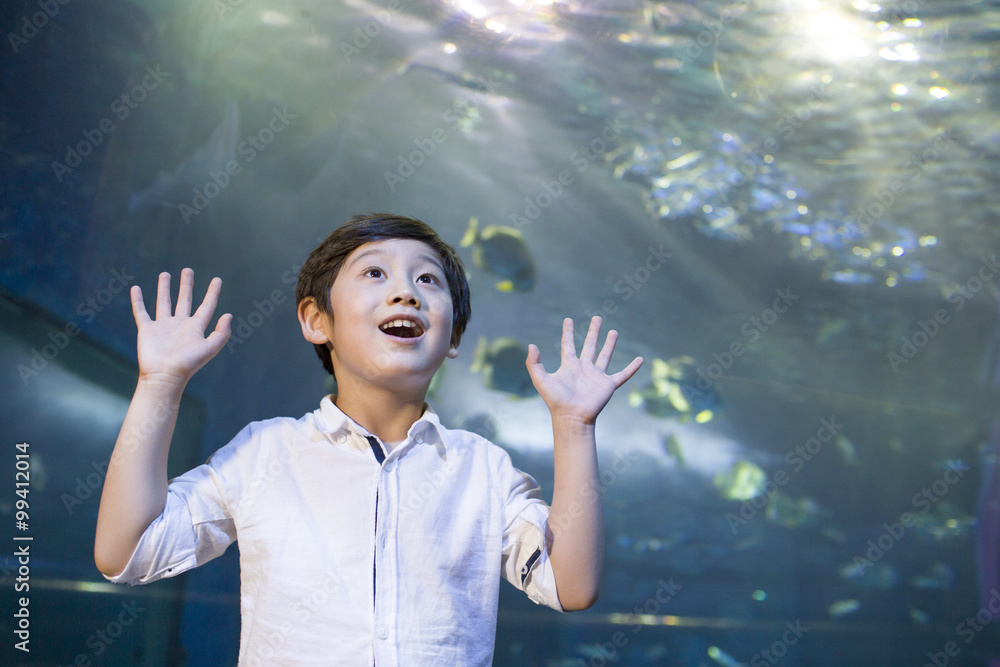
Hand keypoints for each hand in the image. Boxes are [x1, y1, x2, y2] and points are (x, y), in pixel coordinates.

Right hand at [131, 268, 231, 385]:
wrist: (164, 376)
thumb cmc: (188, 364)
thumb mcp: (210, 348)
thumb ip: (221, 333)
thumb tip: (229, 315)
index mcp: (196, 328)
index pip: (207, 306)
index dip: (213, 293)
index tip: (217, 279)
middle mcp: (180, 325)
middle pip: (184, 300)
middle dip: (186, 285)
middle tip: (188, 270)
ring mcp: (163, 326)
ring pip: (164, 302)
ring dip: (164, 288)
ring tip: (165, 274)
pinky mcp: (146, 329)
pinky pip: (141, 312)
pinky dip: (137, 301)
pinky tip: (136, 289)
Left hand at [525, 316, 642, 424]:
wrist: (571, 418)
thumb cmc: (556, 401)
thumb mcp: (541, 380)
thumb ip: (534, 363)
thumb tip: (531, 345)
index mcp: (569, 366)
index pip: (568, 345)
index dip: (568, 332)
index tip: (568, 320)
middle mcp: (584, 368)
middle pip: (590, 346)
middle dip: (594, 332)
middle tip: (598, 318)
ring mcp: (597, 376)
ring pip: (605, 356)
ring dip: (610, 344)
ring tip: (614, 331)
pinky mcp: (608, 385)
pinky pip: (623, 375)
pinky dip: (632, 368)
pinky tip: (640, 360)